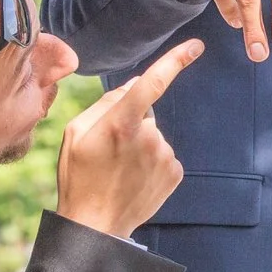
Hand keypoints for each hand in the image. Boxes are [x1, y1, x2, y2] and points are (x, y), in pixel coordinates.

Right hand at [56, 40, 202, 238]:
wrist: (95, 225)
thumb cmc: (79, 177)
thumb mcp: (75, 133)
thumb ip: (106, 102)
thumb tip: (135, 84)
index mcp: (121, 123)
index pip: (153, 82)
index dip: (176, 60)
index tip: (196, 45)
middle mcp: (149, 137)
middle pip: (145, 113)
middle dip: (130, 124)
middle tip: (109, 152)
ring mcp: (165, 156)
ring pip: (154, 136)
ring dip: (140, 145)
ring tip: (119, 169)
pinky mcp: (174, 173)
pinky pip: (163, 154)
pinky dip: (151, 162)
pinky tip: (134, 178)